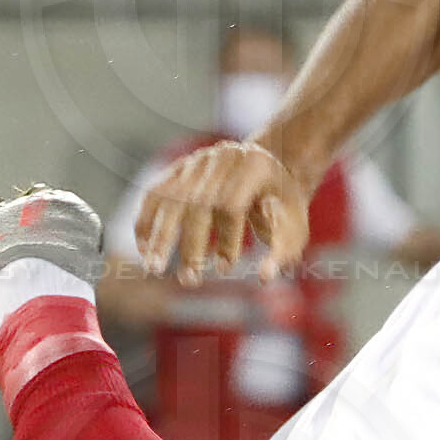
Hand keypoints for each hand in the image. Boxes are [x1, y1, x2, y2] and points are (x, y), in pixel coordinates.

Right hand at [135, 137, 309, 284]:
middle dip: (190, 245)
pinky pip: (154, 193)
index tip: (226, 269)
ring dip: (158, 236)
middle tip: (189, 280)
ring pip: (169, 197)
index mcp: (254, 167)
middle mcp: (222, 159)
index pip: (233, 204)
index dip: (227, 239)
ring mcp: (198, 161)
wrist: (272, 164)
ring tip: (153, 268)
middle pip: (197, 202)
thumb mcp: (295, 223)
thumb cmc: (284, 204)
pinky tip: (144, 248)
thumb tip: (265, 277)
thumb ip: (282, 250)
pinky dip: (145, 220)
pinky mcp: (180, 167)